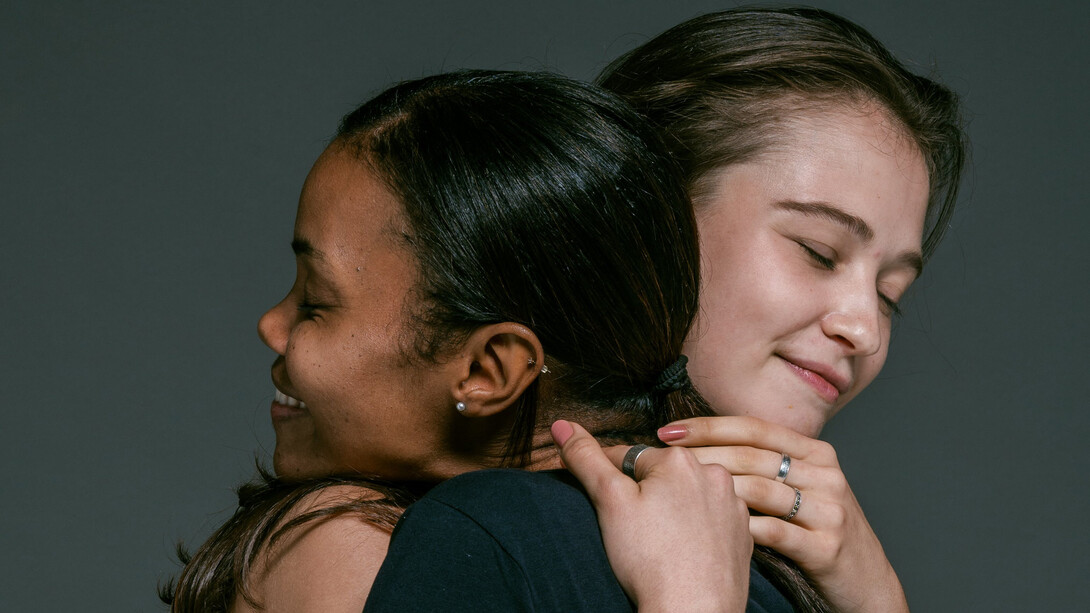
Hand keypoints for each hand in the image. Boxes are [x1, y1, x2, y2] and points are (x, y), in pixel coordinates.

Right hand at [551, 420, 751, 612]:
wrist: (693, 612)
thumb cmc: (649, 559)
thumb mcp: (608, 501)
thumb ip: (585, 457)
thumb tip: (561, 424)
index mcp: (679, 459)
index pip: (628, 457)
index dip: (607, 479)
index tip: (603, 505)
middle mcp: (714, 473)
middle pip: (661, 476)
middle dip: (643, 494)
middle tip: (632, 529)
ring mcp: (733, 505)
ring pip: (688, 497)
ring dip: (671, 510)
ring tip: (657, 542)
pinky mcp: (743, 533)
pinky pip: (711, 521)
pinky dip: (696, 530)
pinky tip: (682, 551)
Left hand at [658, 416, 908, 612]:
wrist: (867, 584)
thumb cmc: (819, 533)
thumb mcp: (803, 490)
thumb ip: (767, 466)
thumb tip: (702, 447)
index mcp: (816, 453)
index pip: (754, 428)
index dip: (709, 426)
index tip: (667, 431)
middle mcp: (825, 474)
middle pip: (752, 456)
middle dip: (700, 455)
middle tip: (658, 460)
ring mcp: (829, 509)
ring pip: (759, 489)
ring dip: (711, 490)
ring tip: (673, 494)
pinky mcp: (827, 546)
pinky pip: (773, 531)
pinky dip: (738, 528)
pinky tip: (708, 529)